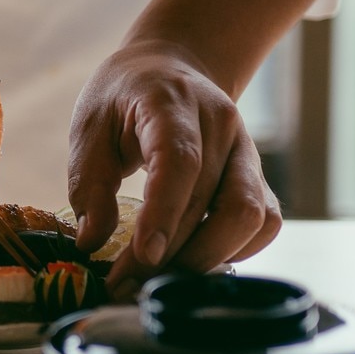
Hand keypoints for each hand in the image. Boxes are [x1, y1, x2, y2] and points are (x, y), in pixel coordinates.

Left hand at [67, 40, 281, 297]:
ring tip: (160, 280)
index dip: (165, 212)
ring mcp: (247, 152)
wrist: (172, 67)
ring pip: (252, 217)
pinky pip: (264, 223)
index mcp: (173, 103)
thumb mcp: (90, 126)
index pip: (180, 161)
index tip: (143, 256)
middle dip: (173, 254)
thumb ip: (90, 183)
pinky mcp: (257, 177)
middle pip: (215, 201)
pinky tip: (195, 261)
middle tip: (126, 286)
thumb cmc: (124, 98)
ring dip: (209, 258)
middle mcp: (222, 126)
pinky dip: (236, 251)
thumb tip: (92, 243)